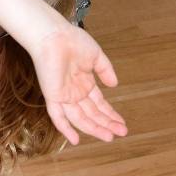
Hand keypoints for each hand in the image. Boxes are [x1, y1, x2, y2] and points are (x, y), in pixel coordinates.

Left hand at [31, 23, 127, 145]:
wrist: (54, 35)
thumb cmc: (73, 40)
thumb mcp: (96, 55)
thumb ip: (105, 70)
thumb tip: (115, 85)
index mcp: (85, 82)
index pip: (99, 104)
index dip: (110, 114)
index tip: (122, 124)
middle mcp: (75, 91)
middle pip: (92, 113)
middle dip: (107, 124)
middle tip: (122, 133)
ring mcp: (64, 95)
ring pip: (79, 118)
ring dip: (94, 128)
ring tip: (109, 137)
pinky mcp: (52, 96)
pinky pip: (57, 116)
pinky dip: (65, 129)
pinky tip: (76, 140)